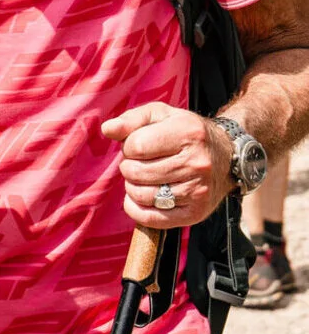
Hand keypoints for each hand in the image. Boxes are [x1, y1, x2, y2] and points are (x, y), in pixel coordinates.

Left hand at [101, 103, 233, 227]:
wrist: (226, 156)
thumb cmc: (185, 133)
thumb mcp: (161, 115)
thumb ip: (131, 119)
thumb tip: (108, 129)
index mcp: (188, 133)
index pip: (136, 146)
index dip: (129, 146)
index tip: (139, 145)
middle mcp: (196, 163)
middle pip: (136, 172)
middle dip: (129, 167)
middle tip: (140, 163)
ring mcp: (197, 190)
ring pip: (141, 195)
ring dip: (132, 186)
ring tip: (144, 178)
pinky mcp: (195, 212)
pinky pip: (151, 218)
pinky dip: (136, 209)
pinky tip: (138, 198)